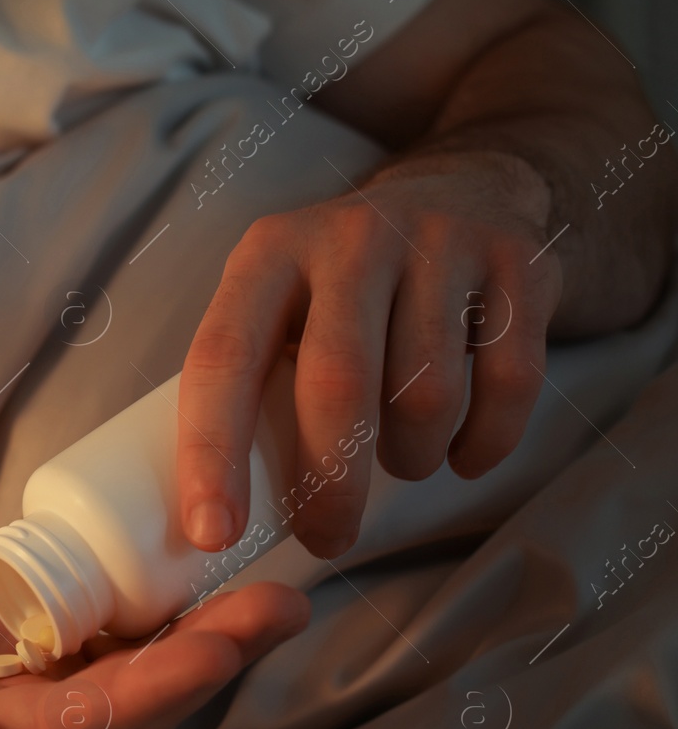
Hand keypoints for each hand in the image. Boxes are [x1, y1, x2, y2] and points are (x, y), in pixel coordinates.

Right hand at [0, 571, 307, 728]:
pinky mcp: (18, 655)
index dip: (152, 689)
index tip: (215, 639)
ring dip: (198, 637)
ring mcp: (18, 695)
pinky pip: (98, 642)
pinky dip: (153, 616)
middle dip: (207, 659)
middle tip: (277, 603)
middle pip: (129, 707)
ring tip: (267, 589)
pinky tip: (199, 580)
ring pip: (127, 676)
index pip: (78, 728)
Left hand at [176, 151, 562, 558]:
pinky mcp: (518, 263)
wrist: (463, 190)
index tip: (214, 533)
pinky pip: (507, 386)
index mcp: (266, 254)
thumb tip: (210, 514)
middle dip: (330, 486)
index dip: (212, 453)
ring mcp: (439, 242)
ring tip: (399, 462)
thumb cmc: (341, 285)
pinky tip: (460, 453)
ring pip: (426, 396)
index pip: (223, 359)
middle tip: (327, 538)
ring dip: (410, 460)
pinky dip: (482, 444)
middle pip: (337, 385)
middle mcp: (349, 238)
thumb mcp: (276, 303)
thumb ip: (248, 380)